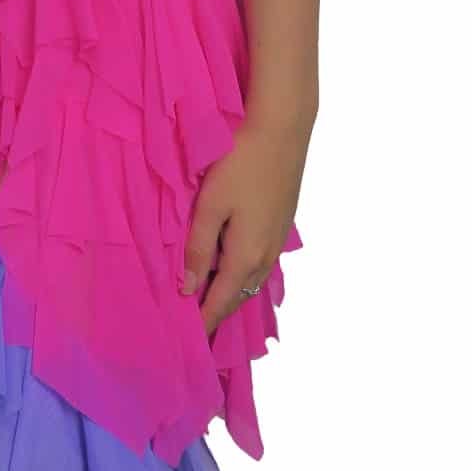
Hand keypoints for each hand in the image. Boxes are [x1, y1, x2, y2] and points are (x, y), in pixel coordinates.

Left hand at [181, 118, 307, 335]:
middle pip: (239, 295)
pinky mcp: (283, 222)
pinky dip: (244, 272)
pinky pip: (261, 261)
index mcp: (245, 256)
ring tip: (209, 298)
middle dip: (218, 310)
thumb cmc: (239, 162)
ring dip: (232, 291)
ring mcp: (279, 239)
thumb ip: (197, 248)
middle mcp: (267, 256)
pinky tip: (231, 265)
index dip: (205, 321)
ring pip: (252, 278)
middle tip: (195, 323)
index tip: (189, 342)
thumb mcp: (209, 205)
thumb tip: (188, 289)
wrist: (283, 128)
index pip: (221, 302)